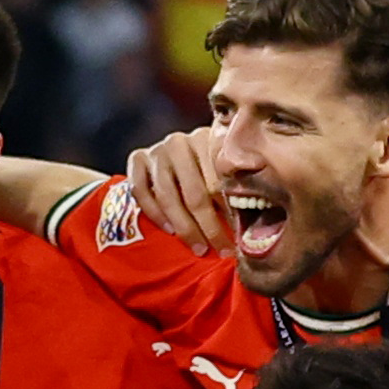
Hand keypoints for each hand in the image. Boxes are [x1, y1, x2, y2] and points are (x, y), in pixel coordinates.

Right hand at [123, 125, 228, 254]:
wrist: (166, 155)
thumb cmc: (202, 168)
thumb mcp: (219, 170)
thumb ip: (229, 188)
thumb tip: (251, 223)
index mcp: (209, 139)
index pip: (219, 183)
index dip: (230, 212)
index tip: (239, 236)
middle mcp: (181, 141)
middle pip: (195, 193)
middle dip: (209, 226)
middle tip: (221, 249)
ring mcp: (157, 150)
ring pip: (168, 197)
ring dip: (184, 227)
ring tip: (198, 247)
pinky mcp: (136, 159)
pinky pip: (142, 193)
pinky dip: (156, 214)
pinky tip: (170, 230)